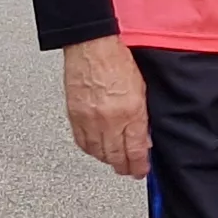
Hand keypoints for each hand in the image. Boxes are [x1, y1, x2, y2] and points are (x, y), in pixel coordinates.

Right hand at [61, 36, 150, 178]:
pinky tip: (97, 149)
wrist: (91, 46)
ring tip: (114, 160)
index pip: (135, 151)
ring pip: (98, 154)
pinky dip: (91, 150)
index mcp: (130, 112)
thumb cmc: (116, 60)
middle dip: (124, 168)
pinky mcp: (74, 116)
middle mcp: (109, 119)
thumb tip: (143, 138)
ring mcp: (90, 120)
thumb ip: (142, 117)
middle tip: (129, 170)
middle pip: (116, 157)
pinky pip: (82, 143)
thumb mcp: (141, 89)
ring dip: (108, 160)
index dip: (139, 166)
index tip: (141, 171)